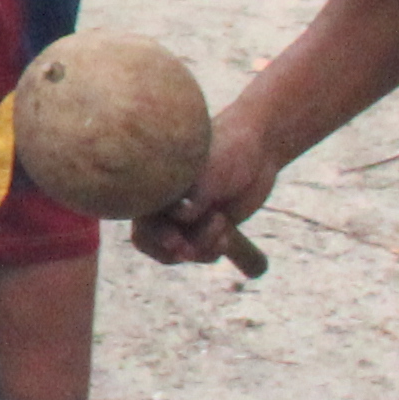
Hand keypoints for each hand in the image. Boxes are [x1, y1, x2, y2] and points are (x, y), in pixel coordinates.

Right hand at [135, 113, 281, 267]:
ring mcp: (187, 218)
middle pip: (154, 243)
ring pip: (181, 251)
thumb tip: (180, 215)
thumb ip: (195, 193)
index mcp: (156, 186)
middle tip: (193, 250)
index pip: (140, 220)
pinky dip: (212, 250)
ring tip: (221, 223)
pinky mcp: (207, 227)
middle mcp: (166, 204)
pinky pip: (202, 252)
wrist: (258, 148)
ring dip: (201, 247)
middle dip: (175, 248)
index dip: (154, 236)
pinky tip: (226, 236)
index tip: (177, 239)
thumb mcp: (211, 171)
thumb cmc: (228, 149)